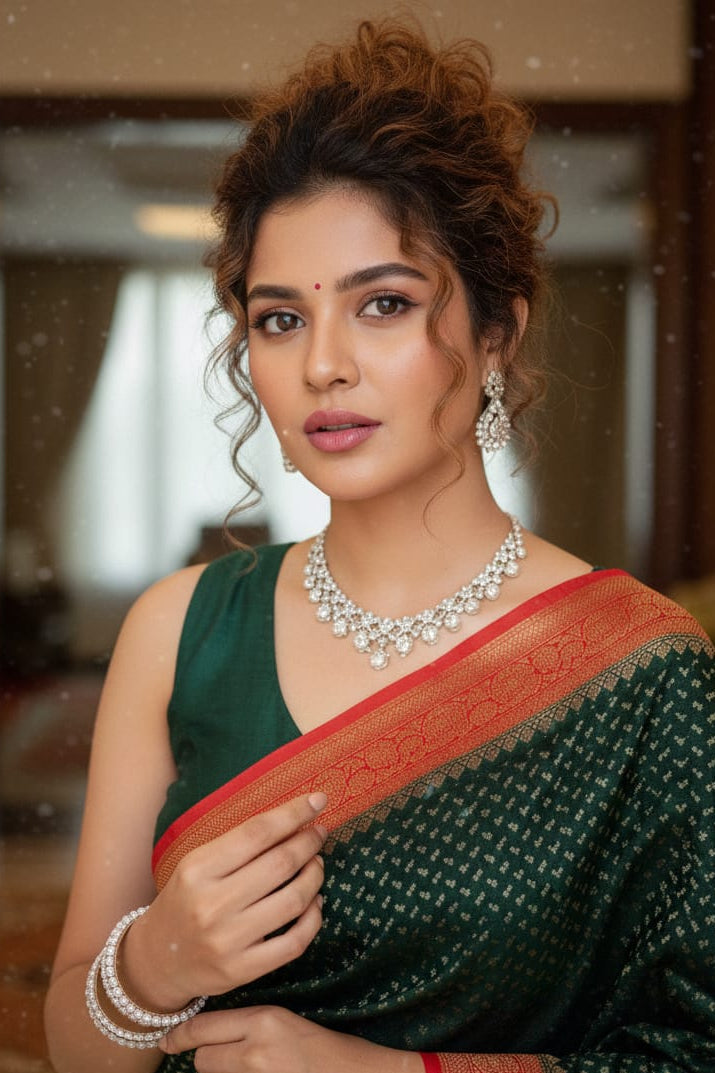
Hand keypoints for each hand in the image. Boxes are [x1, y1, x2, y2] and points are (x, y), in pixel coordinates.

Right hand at [122, 793, 327, 1009]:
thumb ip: (239, 846)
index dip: (293, 813)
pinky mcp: (241, 971)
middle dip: (309, 843)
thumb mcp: (197, 865)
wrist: (157, 959)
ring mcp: (227, 941)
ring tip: (316, 865)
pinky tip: (315, 903)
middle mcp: (211, 904)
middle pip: (280, 864)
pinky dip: (314, 918)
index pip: (257, 832)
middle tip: (319, 833)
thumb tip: (294, 822)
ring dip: (315, 877)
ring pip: (293, 901)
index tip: (318, 800)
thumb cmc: (185, 901)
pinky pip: (295, 943)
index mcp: (198, 869)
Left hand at [159, 1006, 423, 1072]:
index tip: (166, 1039)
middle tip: (221, 1055)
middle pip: (202, 1057)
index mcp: (264, 1021)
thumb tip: (206, 1033)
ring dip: (218, 1072)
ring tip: (242, 1067)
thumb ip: (249, 1026)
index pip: (204, 1027)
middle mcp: (257, 1051)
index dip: (180, 1035)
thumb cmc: (324, 1049)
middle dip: (205, 1057)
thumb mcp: (285, 1024)